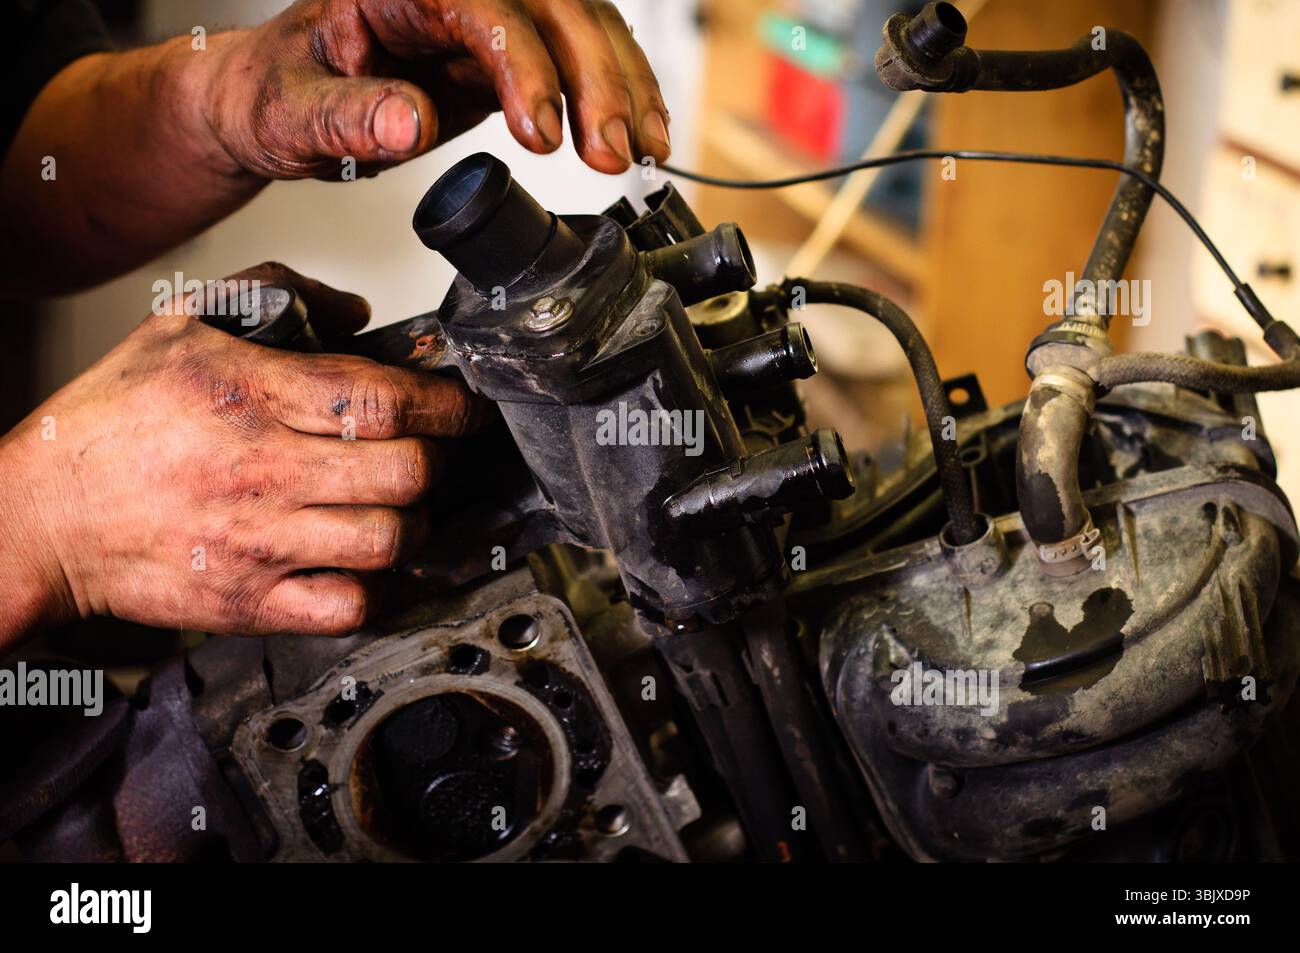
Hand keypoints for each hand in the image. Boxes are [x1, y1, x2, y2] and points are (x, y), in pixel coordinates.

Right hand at [0, 265, 480, 644]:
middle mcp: (264, 472)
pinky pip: (348, 607)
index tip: (464, 407)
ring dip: (413, 524)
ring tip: (399, 510)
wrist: (39, 517)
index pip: (382, 399)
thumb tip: (354, 312)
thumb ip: (275, 298)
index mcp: (252, 398)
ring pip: (389, 541)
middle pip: (405, 473)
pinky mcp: (250, 602)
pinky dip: (372, 588)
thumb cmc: (108, 426)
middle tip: (428, 456)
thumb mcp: (181, 327)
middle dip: (436, 462)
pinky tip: (361, 564)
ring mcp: (260, 543)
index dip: (445, 403)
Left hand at [201, 0, 670, 178]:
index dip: (524, 64)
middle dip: (594, 79)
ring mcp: (490, 15)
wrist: (278, 97)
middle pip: (552, 6)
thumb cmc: (275, 91)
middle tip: (612, 152)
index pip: (483, 4)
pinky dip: (618, 93)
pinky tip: (643, 133)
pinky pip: (581, 56)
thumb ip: (347, 116)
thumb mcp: (289, 110)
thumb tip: (408, 121)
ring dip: (621, 88)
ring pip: (582, 24)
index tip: (541, 133)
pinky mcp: (511, 50)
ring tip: (641, 150)